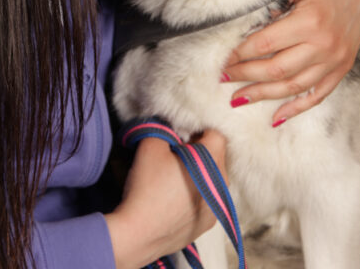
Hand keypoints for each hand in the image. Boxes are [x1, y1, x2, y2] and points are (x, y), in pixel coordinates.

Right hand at [105, 129, 225, 268]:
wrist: (138, 234)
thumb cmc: (147, 186)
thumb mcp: (151, 144)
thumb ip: (164, 127)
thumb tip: (170, 126)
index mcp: (212, 161)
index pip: (216, 133)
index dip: (198, 129)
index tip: (181, 135)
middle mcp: (221, 184)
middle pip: (216, 155)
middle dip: (198, 150)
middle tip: (175, 154)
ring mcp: (216, 206)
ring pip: (212, 178)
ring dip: (198, 172)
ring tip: (175, 177)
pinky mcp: (207, 224)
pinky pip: (207, 199)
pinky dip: (196, 193)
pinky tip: (176, 197)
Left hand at [223, 0, 359, 125]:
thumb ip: (274, 13)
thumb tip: (245, 37)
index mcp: (309, 21)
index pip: (265, 44)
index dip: (241, 53)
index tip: (223, 59)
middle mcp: (323, 45)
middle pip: (276, 69)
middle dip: (245, 75)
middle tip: (224, 77)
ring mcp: (335, 61)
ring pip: (293, 87)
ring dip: (263, 95)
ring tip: (239, 98)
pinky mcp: (343, 70)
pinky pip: (317, 95)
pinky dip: (295, 109)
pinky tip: (275, 117)